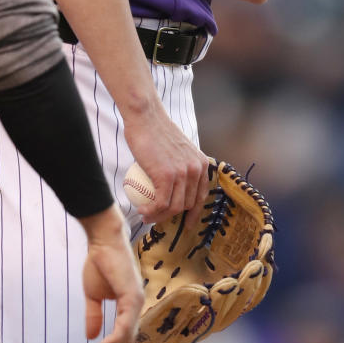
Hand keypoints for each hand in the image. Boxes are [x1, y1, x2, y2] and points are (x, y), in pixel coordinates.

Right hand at [78, 204, 144, 342]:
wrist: (103, 240)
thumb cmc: (99, 262)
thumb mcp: (93, 295)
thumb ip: (94, 315)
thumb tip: (91, 335)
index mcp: (130, 304)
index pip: (125, 332)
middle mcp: (137, 304)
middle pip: (127, 338)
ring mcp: (137, 301)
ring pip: (127, 335)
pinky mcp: (132, 297)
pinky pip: (124, 326)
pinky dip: (113, 339)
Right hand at [122, 103, 209, 224]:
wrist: (146, 118)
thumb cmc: (156, 131)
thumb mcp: (179, 149)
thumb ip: (181, 165)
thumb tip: (174, 184)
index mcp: (201, 164)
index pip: (201, 196)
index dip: (194, 213)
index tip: (186, 224)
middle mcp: (196, 170)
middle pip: (187, 204)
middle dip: (172, 217)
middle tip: (155, 217)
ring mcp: (182, 174)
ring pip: (174, 208)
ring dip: (158, 217)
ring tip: (146, 216)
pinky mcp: (167, 176)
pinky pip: (160, 203)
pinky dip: (151, 211)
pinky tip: (141, 211)